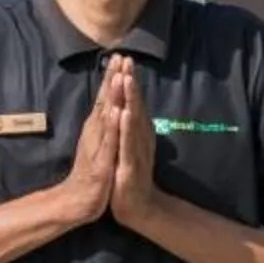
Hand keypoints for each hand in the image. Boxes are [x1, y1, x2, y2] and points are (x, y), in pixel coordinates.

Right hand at [57, 68, 117, 223]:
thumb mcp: (101, 146)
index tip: (120, 56)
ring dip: (112, 96)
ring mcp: (97, 145)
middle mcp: (95, 132)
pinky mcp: (101, 161)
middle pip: (105, 101)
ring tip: (118, 76)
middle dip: (112, 78)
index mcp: (97, 128)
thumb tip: (110, 108)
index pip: (106, 98)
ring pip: (106, 117)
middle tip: (119, 56)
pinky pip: (109, 141)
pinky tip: (117, 113)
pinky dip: (113, 126)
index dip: (112, 77)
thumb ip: (104, 127)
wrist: (79, 200)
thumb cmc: (92, 173)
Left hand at [107, 55, 165, 229]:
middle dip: (130, 82)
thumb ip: (131, 125)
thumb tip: (131, 105)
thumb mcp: (128, 145)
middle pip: (134, 105)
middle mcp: (139, 137)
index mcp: (136, 131)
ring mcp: (135, 149)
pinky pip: (127, 142)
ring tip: (126, 78)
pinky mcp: (129, 164)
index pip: (132, 101)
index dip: (127, 80)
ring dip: (130, 99)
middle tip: (127, 59)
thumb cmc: (129, 172)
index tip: (123, 58)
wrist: (136, 205)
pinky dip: (125, 127)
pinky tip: (123, 113)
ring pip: (133, 119)